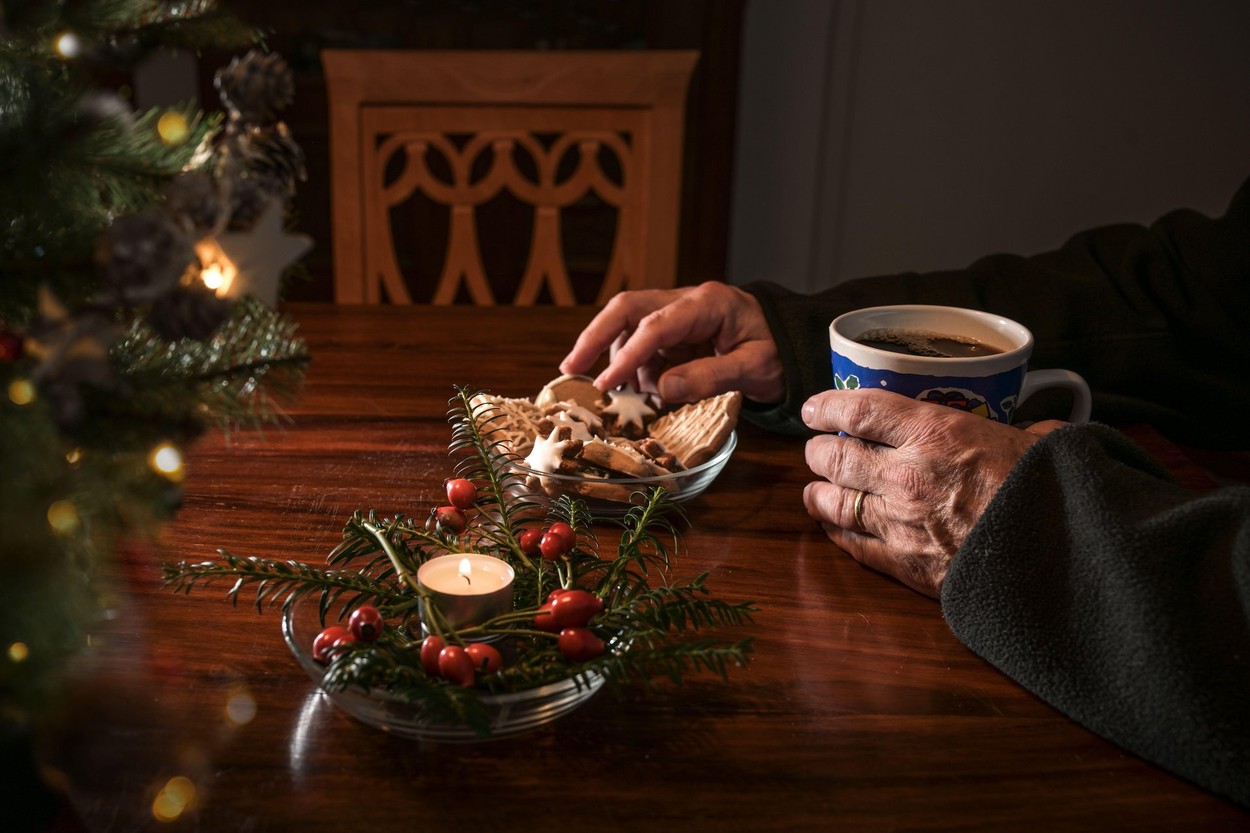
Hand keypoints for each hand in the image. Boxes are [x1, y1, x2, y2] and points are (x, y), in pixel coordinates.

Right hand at [559, 281, 784, 404]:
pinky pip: (643, 346)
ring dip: (623, 363)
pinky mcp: (674, 331)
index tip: (606, 384)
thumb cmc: (779, 352)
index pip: (655, 325)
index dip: (628, 355)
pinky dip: (637, 370)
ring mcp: (677, 314)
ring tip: (636, 396)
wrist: (793, 342)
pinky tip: (649, 391)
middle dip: (595, 337)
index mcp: (708, 303)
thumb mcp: (755, 368)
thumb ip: (710, 376)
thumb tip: (662, 389)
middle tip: (569, 370)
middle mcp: (686, 301)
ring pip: (630, 328)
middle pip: (627, 309)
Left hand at [801, 388, 1065, 597]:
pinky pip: (854, 545)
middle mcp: (904, 473)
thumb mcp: (1033, 443)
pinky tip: (833, 528)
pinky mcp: (905, 563)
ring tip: (815, 489)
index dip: (826, 407)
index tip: (814, 409)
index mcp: (933, 432)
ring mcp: (899, 521)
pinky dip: (838, 534)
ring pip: (834, 503)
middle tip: (817, 450)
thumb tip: (1036, 434)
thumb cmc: (1050, 493)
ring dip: (818, 494)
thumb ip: (1019, 434)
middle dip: (818, 452)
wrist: (1060, 561)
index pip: (858, 411)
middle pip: (835, 457)